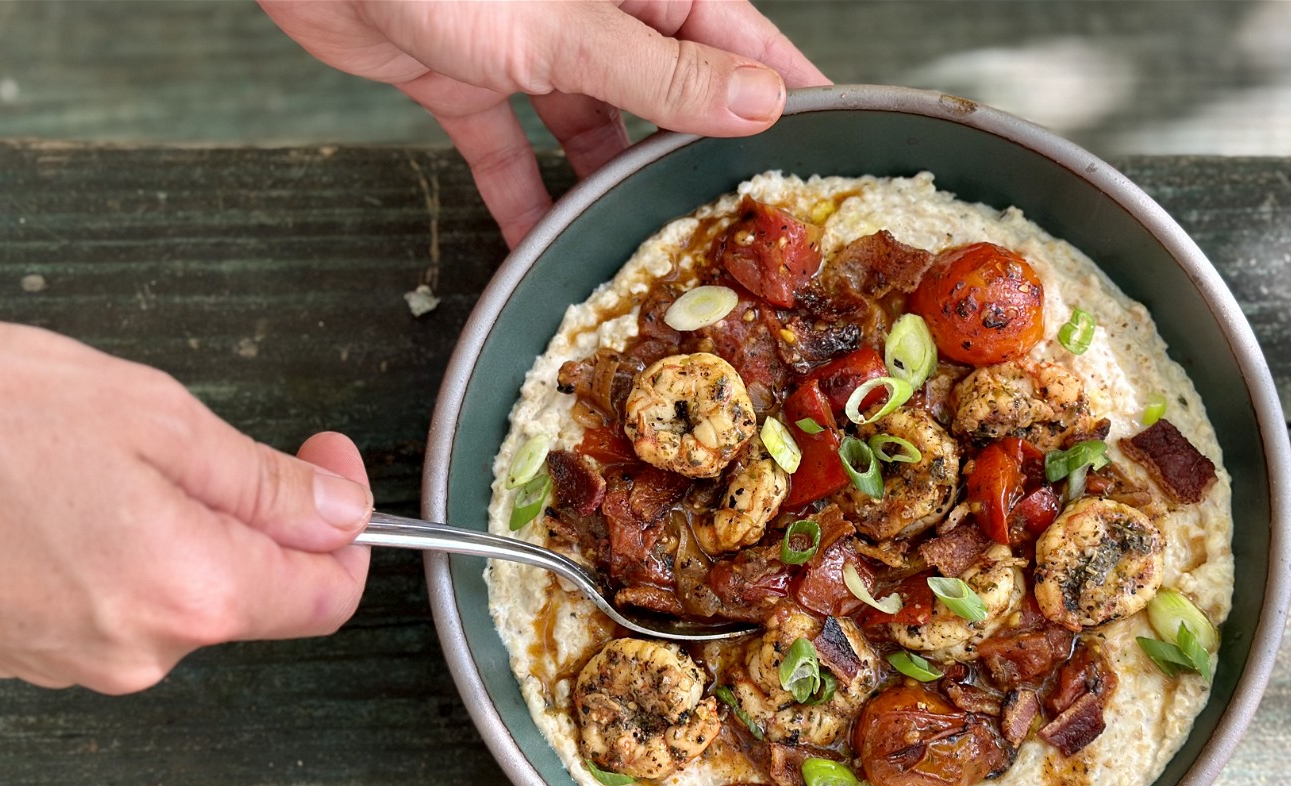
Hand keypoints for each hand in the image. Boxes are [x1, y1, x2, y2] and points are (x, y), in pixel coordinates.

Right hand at [0, 322, 372, 693]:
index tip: (325, 463)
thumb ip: (262, 480)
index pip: (328, 595)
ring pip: (174, 593)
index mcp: (191, 591)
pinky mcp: (22, 653)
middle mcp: (140, 650)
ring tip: (96, 455)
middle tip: (190, 436)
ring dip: (171, 525)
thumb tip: (339, 510)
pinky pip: (106, 603)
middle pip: (249, 592)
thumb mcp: (151, 415)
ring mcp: (74, 662)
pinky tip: (55, 493)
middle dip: (247, 513)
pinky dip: (109, 549)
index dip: (346, 525)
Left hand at [259, 0, 827, 245]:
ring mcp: (529, 41)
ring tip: (646, 255)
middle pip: (669, 90)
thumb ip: (663, 68)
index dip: (784, 96)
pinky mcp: (465, 73)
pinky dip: (520, 197)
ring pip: (592, 126)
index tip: (826, 151)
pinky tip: (536, 249)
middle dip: (695, 158)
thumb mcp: (567, 25)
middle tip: (735, 232)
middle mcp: (596, 9)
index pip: (742, 41)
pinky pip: (508, 148)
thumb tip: (760, 103)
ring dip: (608, 189)